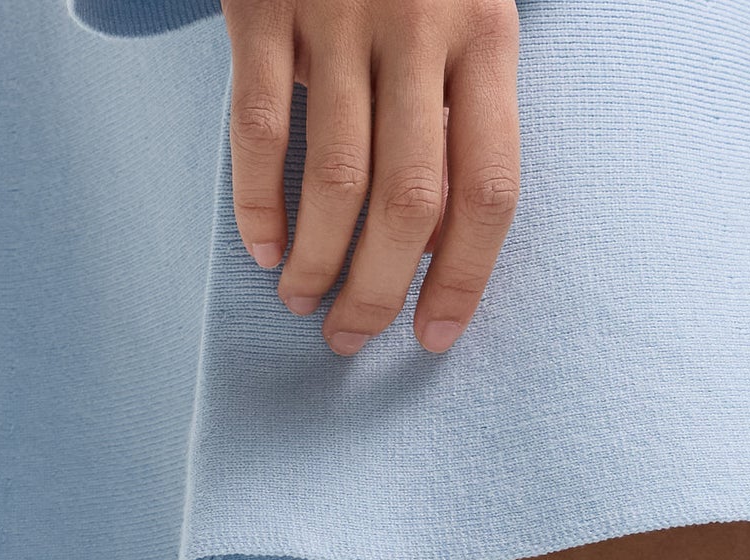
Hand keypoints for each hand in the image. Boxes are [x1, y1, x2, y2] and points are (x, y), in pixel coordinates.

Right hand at [223, 1, 521, 357]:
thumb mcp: (459, 20)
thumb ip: (456, 116)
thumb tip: (436, 250)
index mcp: (486, 36)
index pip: (489, 189)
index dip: (465, 279)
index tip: (432, 337)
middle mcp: (420, 24)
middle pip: (410, 200)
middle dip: (380, 289)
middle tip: (351, 336)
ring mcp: (341, 13)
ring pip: (336, 178)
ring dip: (317, 259)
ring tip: (304, 301)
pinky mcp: (265, 3)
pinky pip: (262, 129)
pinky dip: (260, 202)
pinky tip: (263, 246)